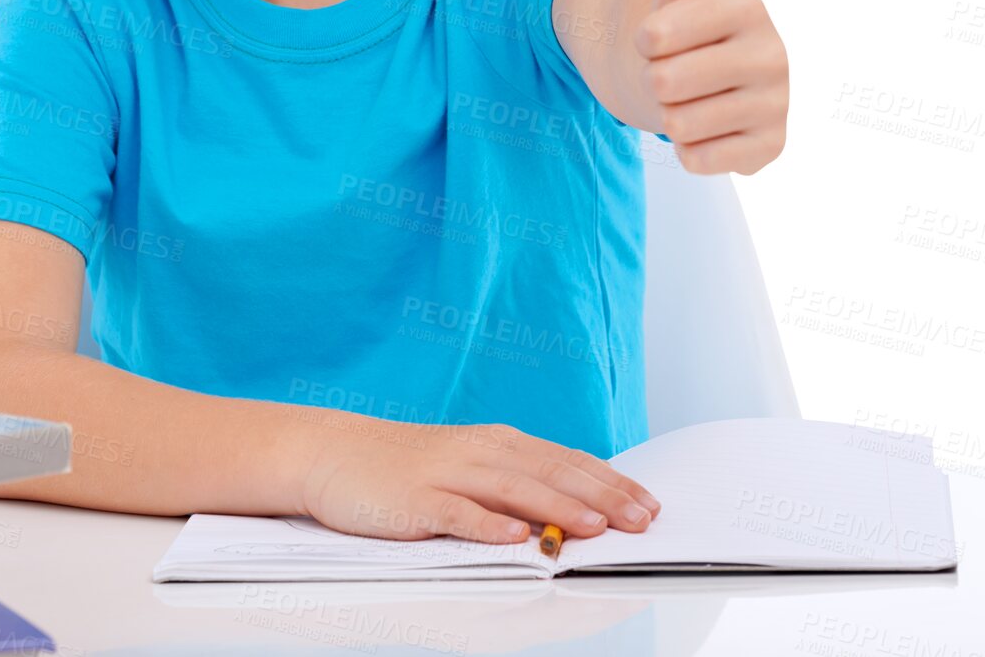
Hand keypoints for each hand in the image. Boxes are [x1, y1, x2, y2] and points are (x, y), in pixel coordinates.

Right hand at [289, 411, 660, 544]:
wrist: (334, 452)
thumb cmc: (407, 469)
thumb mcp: (467, 469)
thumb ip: (513, 487)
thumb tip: (570, 515)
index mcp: (497, 444)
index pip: (565, 461)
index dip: (610, 482)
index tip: (650, 504)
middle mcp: (479, 452)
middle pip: (549, 473)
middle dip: (601, 497)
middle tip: (642, 520)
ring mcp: (446, 473)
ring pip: (511, 489)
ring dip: (556, 508)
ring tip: (595, 527)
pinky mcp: (414, 499)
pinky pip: (455, 513)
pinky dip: (487, 525)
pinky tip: (514, 539)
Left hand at [637, 0, 787, 175]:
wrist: (701, 73)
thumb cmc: (684, 19)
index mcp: (745, 6)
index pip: (659, 35)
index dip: (644, 39)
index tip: (657, 34)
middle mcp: (772, 54)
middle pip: (665, 83)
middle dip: (655, 78)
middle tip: (675, 67)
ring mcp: (776, 103)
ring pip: (680, 124)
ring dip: (669, 114)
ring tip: (690, 94)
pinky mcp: (771, 146)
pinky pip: (702, 159)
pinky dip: (689, 149)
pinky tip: (705, 126)